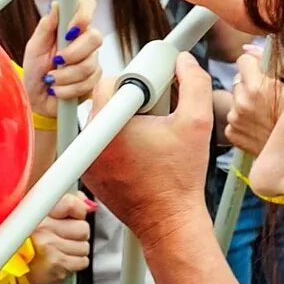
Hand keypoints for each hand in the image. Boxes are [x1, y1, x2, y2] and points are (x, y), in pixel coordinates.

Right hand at [22, 196, 90, 283]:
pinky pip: (82, 261)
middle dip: (78, 235)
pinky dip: (75, 263)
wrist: (15, 269)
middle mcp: (43, 227)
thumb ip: (68, 204)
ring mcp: (49, 246)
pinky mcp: (56, 264)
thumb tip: (88, 205)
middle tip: (64, 238)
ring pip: (84, 246)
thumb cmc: (31, 242)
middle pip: (82, 227)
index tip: (75, 216)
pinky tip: (62, 260)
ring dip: (76, 250)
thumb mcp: (44, 216)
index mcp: (38, 211)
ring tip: (61, 250)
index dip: (79, 211)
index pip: (71, 204)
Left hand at [23, 0, 103, 115]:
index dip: (83, 15)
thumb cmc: (35, 69)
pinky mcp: (94, 78)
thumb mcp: (34, 46)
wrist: (37, 98)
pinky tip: (58, 89)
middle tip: (56, 61)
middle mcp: (84, 39)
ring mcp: (92, 59)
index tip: (69, 30)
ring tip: (51, 79)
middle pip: (95, 37)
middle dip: (72, 54)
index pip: (87, 5)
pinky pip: (88, 83)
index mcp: (69, 25)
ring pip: (89, 65)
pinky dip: (67, 89)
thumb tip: (55, 5)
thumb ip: (46, 26)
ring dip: (64, 76)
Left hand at [83, 58, 218, 240]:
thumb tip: (184, 61)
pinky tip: (142, 152)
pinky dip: (118, 142)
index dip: (138, 82)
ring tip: (150, 136)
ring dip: (125, 121)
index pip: (112, 83)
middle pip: (106, 102)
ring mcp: (86, 161)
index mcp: (108, 127)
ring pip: (104, 123)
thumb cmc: (181, 179)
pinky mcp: (89, 175)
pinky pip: (100, 145)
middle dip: (132, 101)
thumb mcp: (197, 123)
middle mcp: (89, 143)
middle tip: (157, 115)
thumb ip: (195, 83)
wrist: (170, 221)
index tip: (156, 95)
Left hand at [225, 45, 279, 160]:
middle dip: (250, 82)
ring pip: (235, 98)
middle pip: (238, 79)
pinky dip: (242, 119)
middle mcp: (242, 102)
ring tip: (265, 111)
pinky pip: (233, 118)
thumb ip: (276, 61)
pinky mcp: (232, 133)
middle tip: (268, 94)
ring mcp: (235, 119)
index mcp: (257, 86)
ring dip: (245, 101)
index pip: (243, 59)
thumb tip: (249, 48)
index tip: (263, 71)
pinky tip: (259, 123)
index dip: (254, 63)